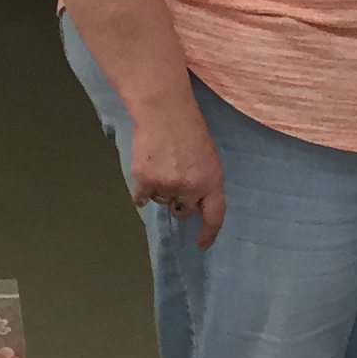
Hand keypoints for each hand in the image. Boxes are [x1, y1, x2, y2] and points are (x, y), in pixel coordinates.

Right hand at [127, 106, 225, 250]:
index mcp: (212, 181)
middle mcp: (191, 188)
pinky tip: (144, 171)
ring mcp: (167, 186)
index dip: (208, 233)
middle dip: (178, 203)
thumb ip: (204, 181)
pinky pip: (141, 198)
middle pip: (182, 211)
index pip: (215, 216)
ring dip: (160, 190)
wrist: (164, 112)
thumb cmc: (189, 130)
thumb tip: (193, 202)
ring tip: (160, 164)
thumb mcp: (208, 157)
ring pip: (161, 201)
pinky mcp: (145, 181)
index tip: (201, 245)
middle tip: (174, 182)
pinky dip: (141, 190)